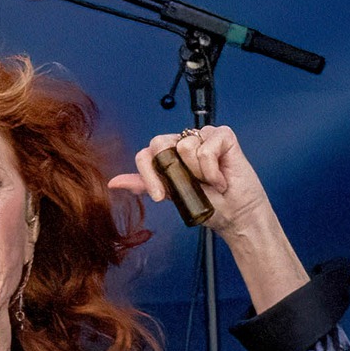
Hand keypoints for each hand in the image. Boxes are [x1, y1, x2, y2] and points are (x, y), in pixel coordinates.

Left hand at [109, 125, 274, 237]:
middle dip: (172, 172)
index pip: (145, 153)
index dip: (149, 174)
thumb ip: (145, 184)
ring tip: (211, 182)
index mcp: (170, 155)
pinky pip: (206, 149)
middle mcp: (184, 142)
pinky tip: (221, 178)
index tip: (161, 196)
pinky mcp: (223, 135)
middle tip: (190, 186)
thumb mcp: (171, 196)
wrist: (236, 215)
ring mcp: (203, 136)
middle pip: (160, 142)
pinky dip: (212, 171)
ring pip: (185, 147)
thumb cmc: (209, 205)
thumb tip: (113, 182)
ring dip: (199, 174)